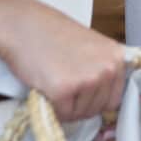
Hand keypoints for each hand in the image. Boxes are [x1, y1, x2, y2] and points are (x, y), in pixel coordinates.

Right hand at [0, 0, 125, 122]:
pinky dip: (52, 108)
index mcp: (116, 57)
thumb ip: (101, 69)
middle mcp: (108, 68)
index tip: (82, 96)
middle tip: (63, 86)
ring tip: (54, 82)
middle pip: (98, 108)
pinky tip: (47, 87)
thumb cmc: (52, 35)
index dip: (95, 101)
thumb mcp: (91, 47)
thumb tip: (104, 98)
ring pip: (81, 114)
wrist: (23, 26)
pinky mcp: (64, 89)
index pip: (114, 98)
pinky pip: (62, 114)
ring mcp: (88, 79)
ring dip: (66, 107)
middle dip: (79, 104)